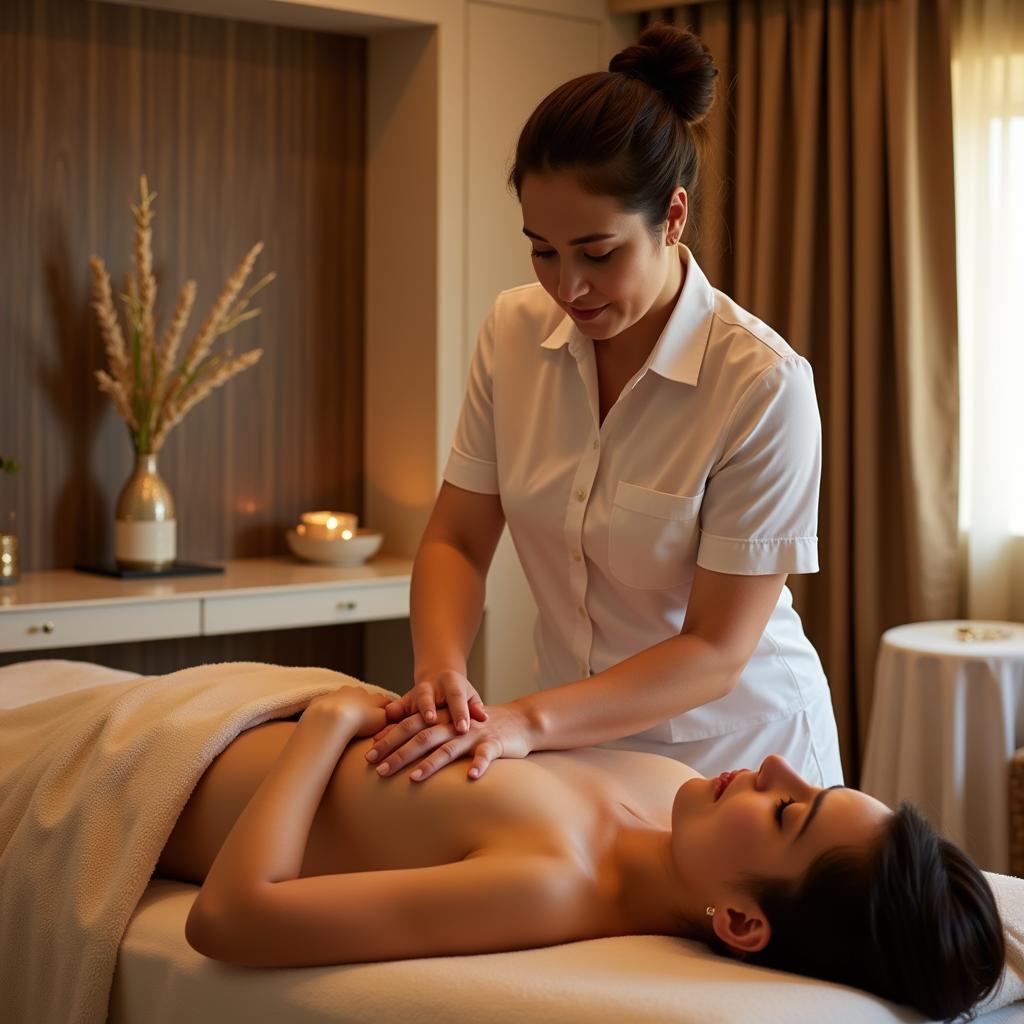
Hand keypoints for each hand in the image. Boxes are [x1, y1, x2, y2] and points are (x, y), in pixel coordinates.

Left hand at [303, 686, 389, 736]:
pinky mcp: (321, 700)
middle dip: (365, 703)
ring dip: (346, 704)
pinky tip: (329, 719)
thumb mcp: (382, 720)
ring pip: (344, 696)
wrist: (332, 719)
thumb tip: (396, 715)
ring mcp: (337, 694)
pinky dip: (329, 709)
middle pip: (363, 696)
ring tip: (346, 718)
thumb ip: (390, 716)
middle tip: (364, 717)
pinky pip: (327, 703)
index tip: (386, 714)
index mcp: (370, 697)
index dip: (385, 707)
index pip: (382, 700)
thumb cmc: (359, 722)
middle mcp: (355, 692)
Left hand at [367, 702, 533, 781]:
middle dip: (400, 753)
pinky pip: (486, 755)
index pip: (410, 726)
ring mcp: (474, 734)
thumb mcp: (451, 727)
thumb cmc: (478, 727)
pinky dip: (479, 764)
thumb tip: (392, 746)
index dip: (389, 739)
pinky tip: (471, 777)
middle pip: (423, 737)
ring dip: (431, 763)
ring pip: (450, 747)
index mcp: (442, 719)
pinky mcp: (495, 743)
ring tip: (414, 778)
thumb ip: (426, 733)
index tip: (368, 754)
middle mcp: (454, 725)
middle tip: (379, 769)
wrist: (519, 720)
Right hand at [384, 669, 487, 734]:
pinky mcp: (402, 705)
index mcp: (451, 683)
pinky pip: (391, 717)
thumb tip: (483, 717)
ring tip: (393, 739)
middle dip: (427, 711)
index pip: (457, 697)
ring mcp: (413, 696)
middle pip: (427, 699)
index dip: (460, 712)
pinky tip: (375, 743)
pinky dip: (384, 729)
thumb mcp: (470, 695)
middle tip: (429, 723)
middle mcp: (429, 687)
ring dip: (399, 726)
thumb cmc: (460, 693)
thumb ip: (475, 706)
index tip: (463, 729)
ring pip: (405, 709)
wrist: (438, 677)